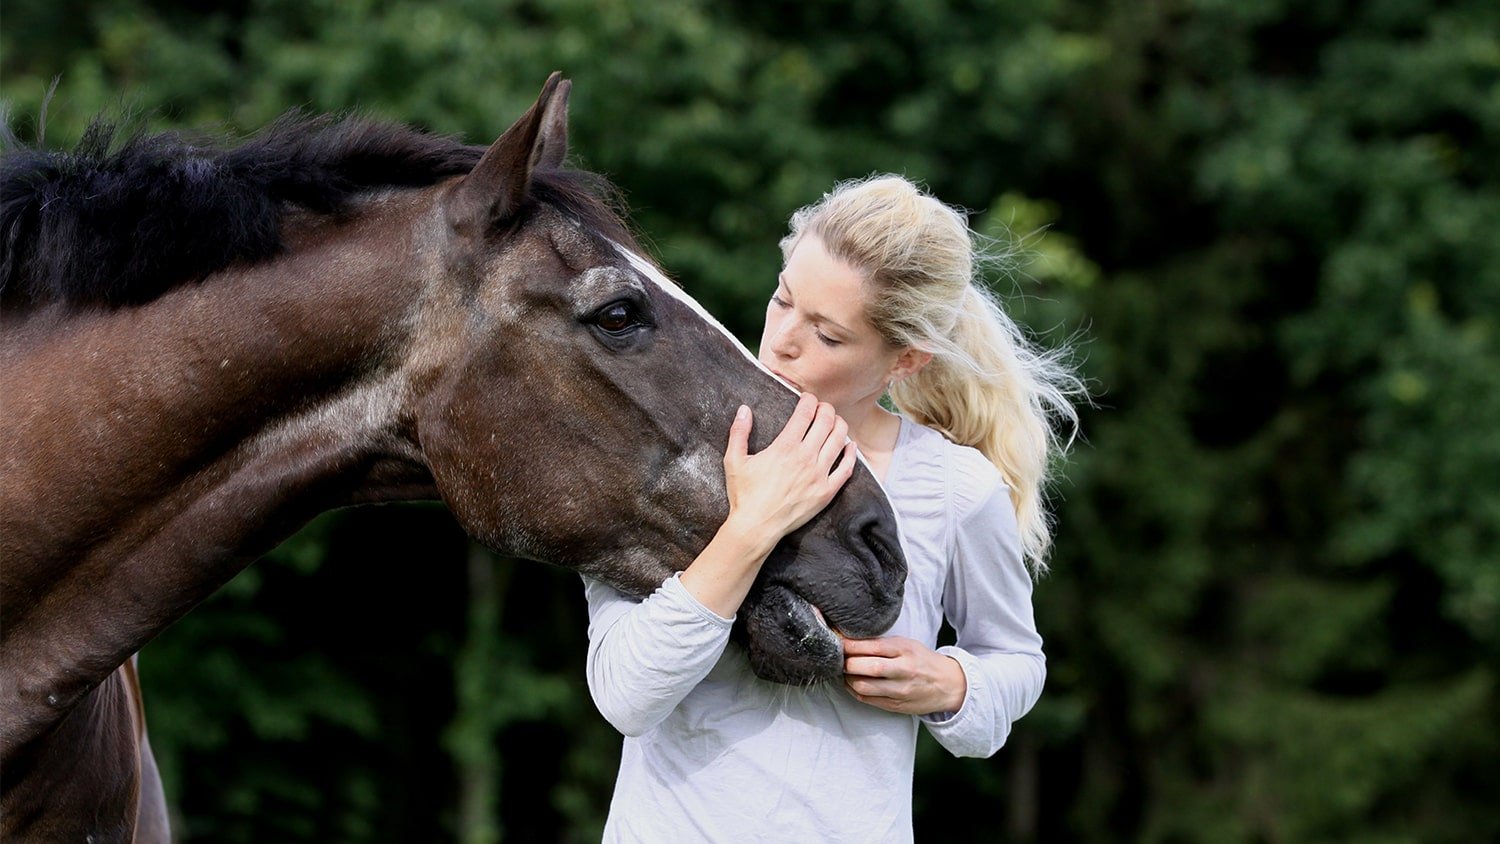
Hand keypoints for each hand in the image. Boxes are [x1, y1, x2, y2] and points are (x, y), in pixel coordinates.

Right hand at [722, 393, 856, 540]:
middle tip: (823, 407)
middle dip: (826, 409)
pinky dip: (851, 454)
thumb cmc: (744, 495)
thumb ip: (739, 432)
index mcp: (785, 447)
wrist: (756, 527)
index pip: (805, 413)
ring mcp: (819, 475)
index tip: (808, 398)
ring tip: (836, 421)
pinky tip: (851, 446)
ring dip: (840, 425)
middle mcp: (806, 457)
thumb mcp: (734, 461)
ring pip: (839, 441)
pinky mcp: (826, 491)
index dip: (809, 400)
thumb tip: (743, 409)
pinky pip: (846, 469)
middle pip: (826, 422)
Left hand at [843, 636, 967, 715]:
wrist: (948, 685)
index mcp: (905, 650)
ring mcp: (899, 690)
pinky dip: (854, 690)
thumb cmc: (922, 660)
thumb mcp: (906, 645)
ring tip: (844, 671)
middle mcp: (903, 670)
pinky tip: (852, 682)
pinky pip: (867, 699)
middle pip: (865, 667)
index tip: (835, 640)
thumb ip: (881, 644)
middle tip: (838, 657)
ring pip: (862, 686)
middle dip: (845, 662)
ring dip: (847, 678)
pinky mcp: (896, 705)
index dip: (848, 644)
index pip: (871, 646)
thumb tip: (848, 640)